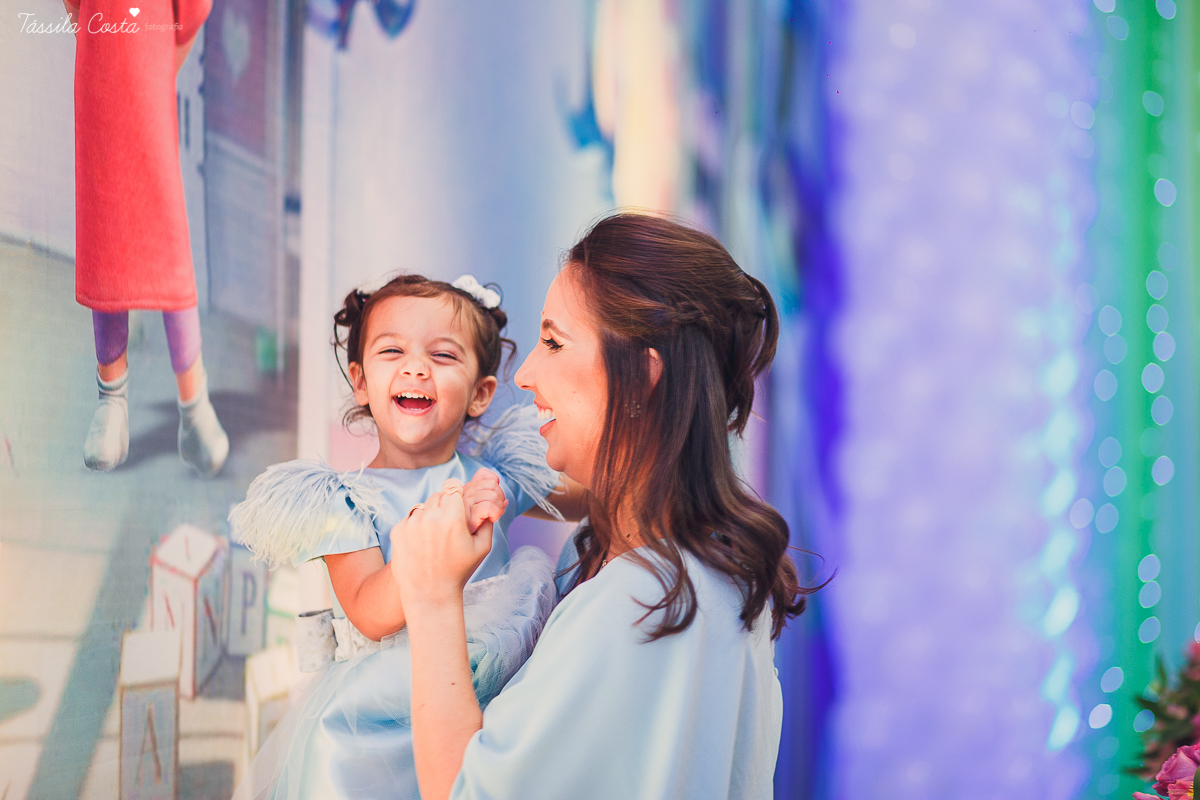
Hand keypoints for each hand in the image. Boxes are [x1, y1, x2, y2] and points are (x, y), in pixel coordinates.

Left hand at [390, 479, 493, 609]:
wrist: (429, 594)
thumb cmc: (458, 571)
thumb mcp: (482, 547)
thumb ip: (487, 520)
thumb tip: (489, 502)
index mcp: (453, 517)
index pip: (453, 486)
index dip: (456, 493)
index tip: (457, 502)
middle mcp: (430, 516)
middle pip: (438, 495)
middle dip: (443, 506)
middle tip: (447, 526)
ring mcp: (412, 523)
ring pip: (423, 506)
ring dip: (429, 516)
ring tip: (434, 538)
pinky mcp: (398, 530)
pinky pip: (410, 519)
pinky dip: (415, 527)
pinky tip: (421, 545)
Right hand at [462, 468, 506, 532]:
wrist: (457, 547)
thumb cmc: (468, 532)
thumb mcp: (478, 511)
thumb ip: (487, 500)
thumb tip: (503, 494)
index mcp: (464, 490)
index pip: (484, 474)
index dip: (494, 485)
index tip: (492, 501)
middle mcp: (462, 494)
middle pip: (493, 484)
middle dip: (500, 498)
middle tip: (494, 511)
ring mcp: (463, 504)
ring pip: (493, 495)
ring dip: (499, 508)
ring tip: (492, 517)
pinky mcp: (467, 516)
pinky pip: (489, 506)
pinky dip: (496, 513)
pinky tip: (491, 519)